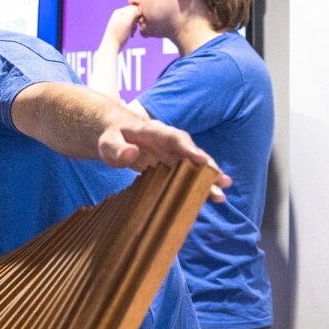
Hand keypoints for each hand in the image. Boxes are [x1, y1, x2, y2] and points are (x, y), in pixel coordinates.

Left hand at [98, 119, 230, 201]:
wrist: (117, 135)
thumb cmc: (112, 139)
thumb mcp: (107, 143)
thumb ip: (117, 149)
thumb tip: (132, 154)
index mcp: (153, 131)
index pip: (173, 137)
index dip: (187, 147)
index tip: (201, 160)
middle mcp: (168, 141)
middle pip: (191, 152)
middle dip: (207, 166)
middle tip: (221, 181)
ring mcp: (172, 153)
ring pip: (194, 165)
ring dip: (208, 179)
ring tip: (221, 195)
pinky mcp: (172, 164)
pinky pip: (187, 174)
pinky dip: (198, 185)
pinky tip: (210, 198)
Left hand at [100, 5, 140, 50]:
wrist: (111, 47)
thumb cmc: (119, 34)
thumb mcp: (127, 19)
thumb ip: (134, 11)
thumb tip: (139, 9)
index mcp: (119, 11)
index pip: (135, 8)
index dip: (138, 15)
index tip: (136, 22)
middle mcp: (118, 16)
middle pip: (134, 15)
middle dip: (136, 22)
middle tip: (133, 28)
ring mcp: (119, 23)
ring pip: (133, 22)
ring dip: (135, 27)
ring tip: (131, 32)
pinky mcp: (120, 30)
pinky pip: (130, 28)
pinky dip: (132, 31)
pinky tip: (131, 35)